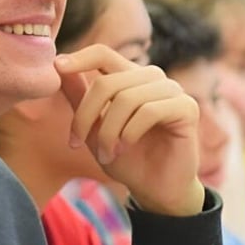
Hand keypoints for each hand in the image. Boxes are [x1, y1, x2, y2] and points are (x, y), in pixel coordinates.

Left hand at [55, 44, 204, 216]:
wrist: (156, 190)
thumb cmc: (127, 159)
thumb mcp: (93, 128)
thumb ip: (79, 97)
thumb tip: (58, 64)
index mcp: (130, 77)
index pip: (103, 54)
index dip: (80, 58)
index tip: (57, 67)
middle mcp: (152, 78)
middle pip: (108, 82)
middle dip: (86, 115)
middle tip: (77, 142)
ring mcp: (172, 90)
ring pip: (127, 98)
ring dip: (109, 131)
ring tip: (106, 153)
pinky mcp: (187, 107)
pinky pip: (150, 111)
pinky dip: (130, 132)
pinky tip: (125, 146)